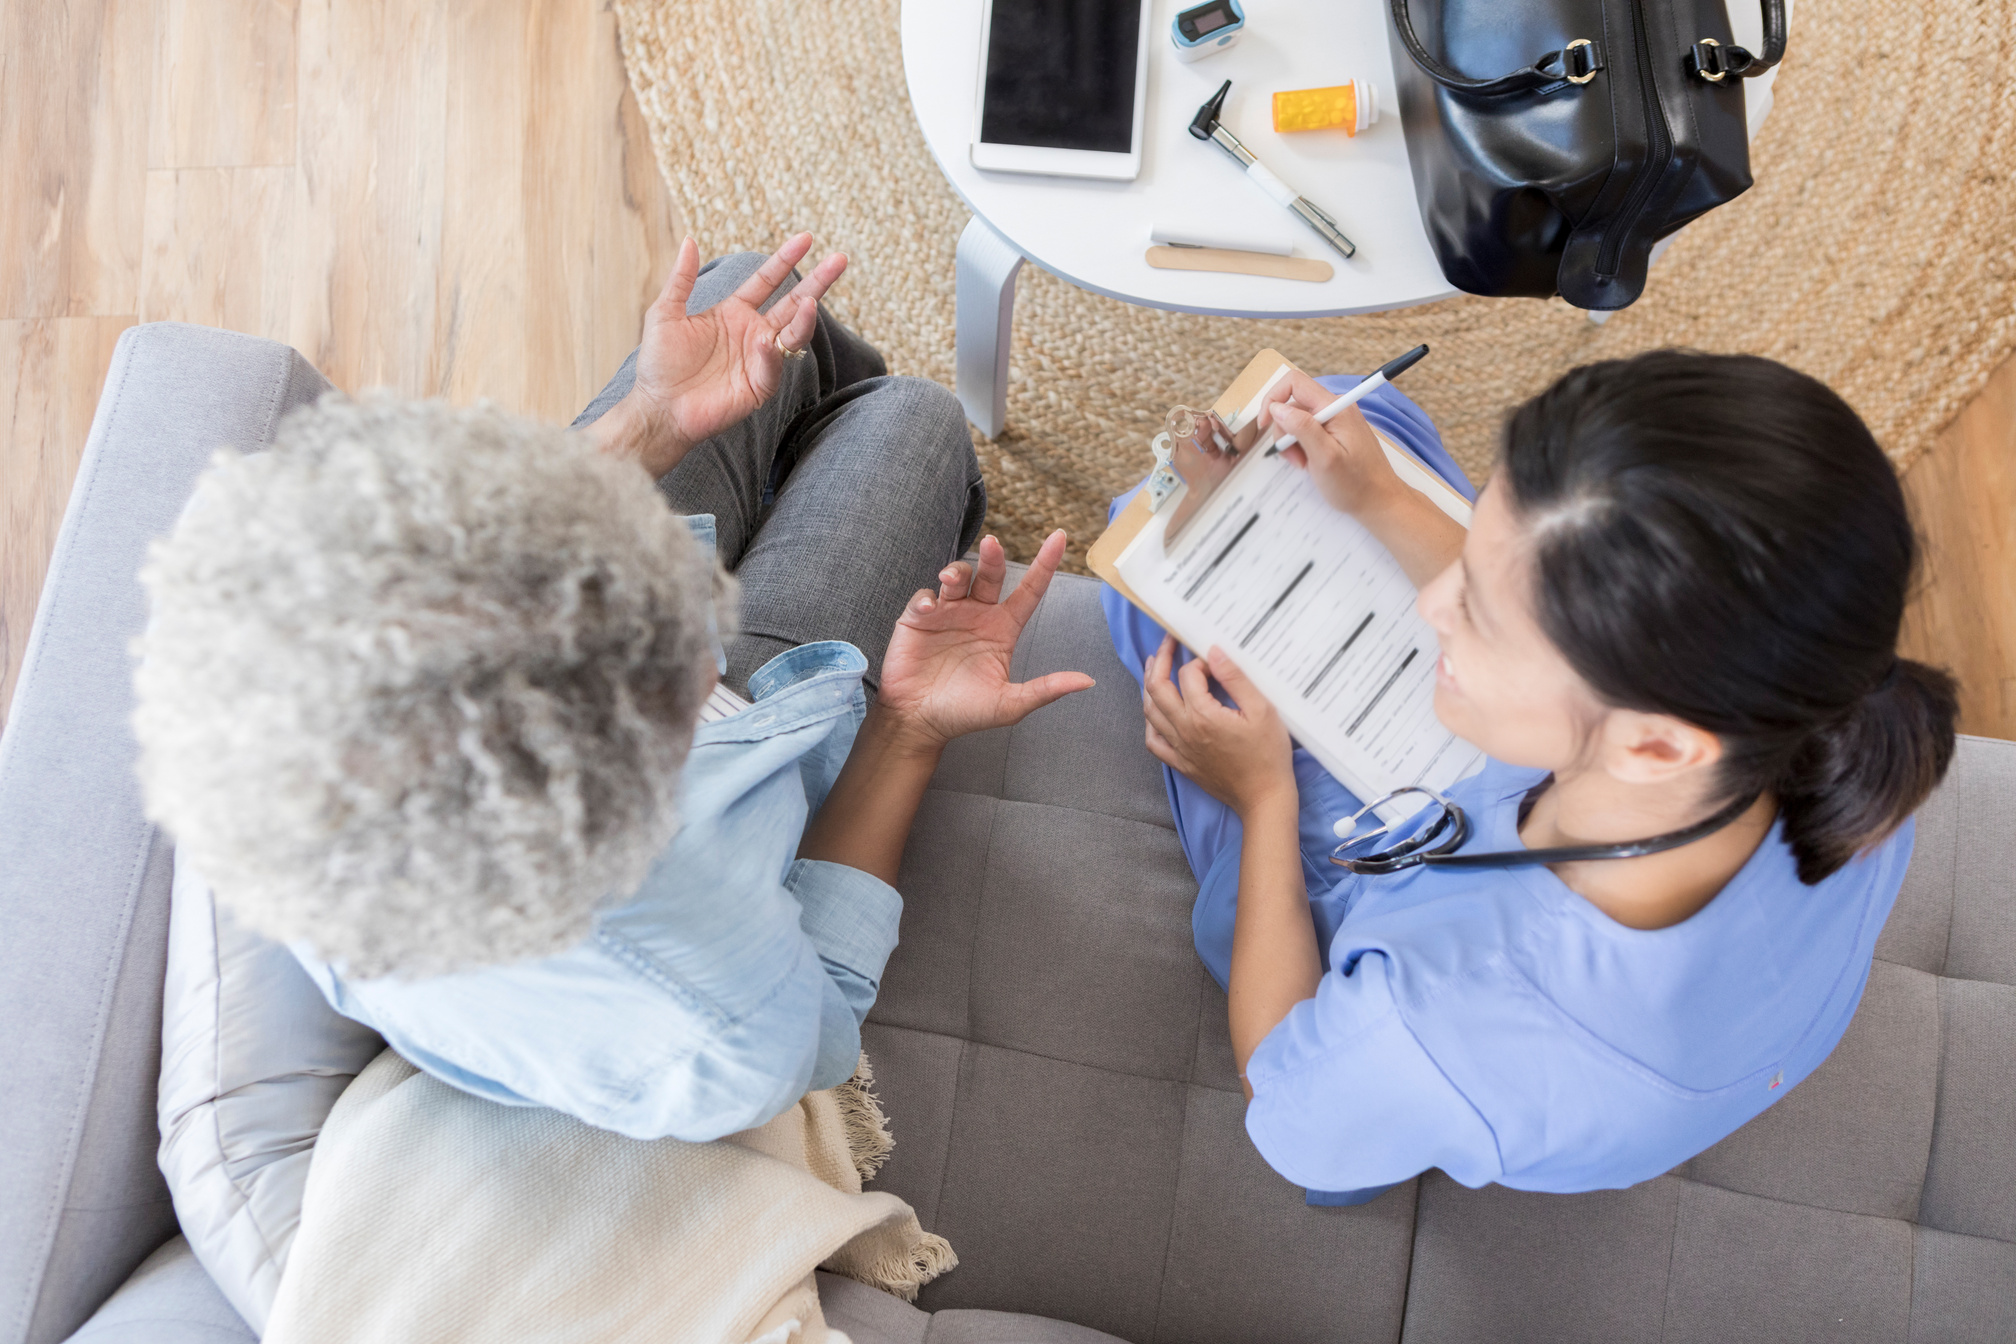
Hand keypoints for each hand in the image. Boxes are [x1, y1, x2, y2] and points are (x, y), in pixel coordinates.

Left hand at [589, 234, 846, 475]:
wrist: (658, 408)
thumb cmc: (659, 364)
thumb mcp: (666, 313)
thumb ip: (681, 279)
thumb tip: (690, 240)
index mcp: (734, 313)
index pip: (768, 280)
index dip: (786, 259)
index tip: (806, 238)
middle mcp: (753, 333)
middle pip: (794, 303)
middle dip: (818, 283)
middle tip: (840, 260)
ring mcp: (760, 359)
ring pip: (793, 334)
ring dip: (805, 319)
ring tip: (811, 303)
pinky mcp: (759, 386)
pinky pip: (773, 366)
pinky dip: (772, 354)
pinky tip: (766, 342)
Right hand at [876, 530, 1095, 750]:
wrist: (920, 722)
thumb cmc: (965, 713)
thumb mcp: (1010, 704)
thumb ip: (1046, 689)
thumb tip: (1087, 681)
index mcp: (1003, 628)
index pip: (1029, 590)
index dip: (1045, 564)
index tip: (1059, 537)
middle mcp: (978, 615)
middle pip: (991, 574)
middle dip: (994, 556)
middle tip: (993, 543)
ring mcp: (948, 614)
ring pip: (958, 577)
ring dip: (956, 572)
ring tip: (951, 580)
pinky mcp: (919, 619)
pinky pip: (925, 597)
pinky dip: (927, 598)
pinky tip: (930, 609)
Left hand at [1141, 636, 1295, 816]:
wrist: (1264, 797)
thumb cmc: (1268, 755)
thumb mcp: (1262, 710)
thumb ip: (1235, 678)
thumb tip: (1214, 651)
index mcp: (1203, 715)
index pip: (1188, 675)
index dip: (1199, 662)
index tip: (1214, 661)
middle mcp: (1184, 730)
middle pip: (1158, 688)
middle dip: (1161, 661)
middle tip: (1167, 644)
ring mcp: (1179, 748)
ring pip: (1150, 712)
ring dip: (1149, 685)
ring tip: (1153, 667)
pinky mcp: (1180, 763)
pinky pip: (1153, 740)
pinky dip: (1149, 721)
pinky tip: (1155, 711)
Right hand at [1259, 368, 1403, 518]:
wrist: (1379, 501)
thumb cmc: (1356, 484)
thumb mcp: (1324, 457)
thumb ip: (1301, 428)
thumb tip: (1277, 408)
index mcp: (1335, 407)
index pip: (1294, 383)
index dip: (1273, 399)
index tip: (1265, 424)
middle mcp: (1335, 407)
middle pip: (1293, 404)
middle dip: (1284, 431)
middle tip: (1294, 458)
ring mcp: (1335, 419)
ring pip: (1297, 420)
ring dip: (1292, 442)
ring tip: (1304, 465)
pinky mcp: (1334, 431)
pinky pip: (1307, 431)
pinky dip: (1301, 447)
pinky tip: (1310, 463)